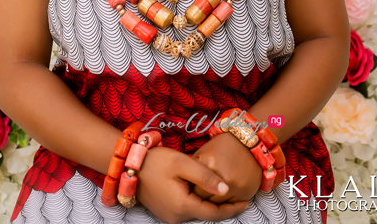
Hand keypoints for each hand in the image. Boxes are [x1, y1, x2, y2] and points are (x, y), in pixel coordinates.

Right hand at [135, 144, 250, 223]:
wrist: (129, 165)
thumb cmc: (156, 161)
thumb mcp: (183, 163)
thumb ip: (205, 176)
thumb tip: (226, 189)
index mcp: (183, 206)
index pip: (214, 213)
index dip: (232, 209)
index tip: (247, 203)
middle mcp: (176, 217)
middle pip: (206, 214)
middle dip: (223, 206)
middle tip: (240, 195)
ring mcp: (169, 216)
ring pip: (196, 211)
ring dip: (210, 203)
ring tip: (225, 191)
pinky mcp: (165, 211)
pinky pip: (187, 209)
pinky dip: (198, 201)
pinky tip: (204, 190)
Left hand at [190, 133, 262, 203]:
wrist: (250, 144)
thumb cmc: (223, 146)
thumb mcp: (204, 151)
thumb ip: (194, 168)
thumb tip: (185, 184)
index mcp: (208, 164)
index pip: (192, 187)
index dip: (189, 189)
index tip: (188, 189)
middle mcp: (221, 177)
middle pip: (203, 199)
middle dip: (199, 197)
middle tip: (198, 193)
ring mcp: (234, 186)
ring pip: (215, 205)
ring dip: (211, 201)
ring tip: (209, 193)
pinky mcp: (244, 193)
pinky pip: (229, 206)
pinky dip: (223, 202)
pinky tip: (221, 194)